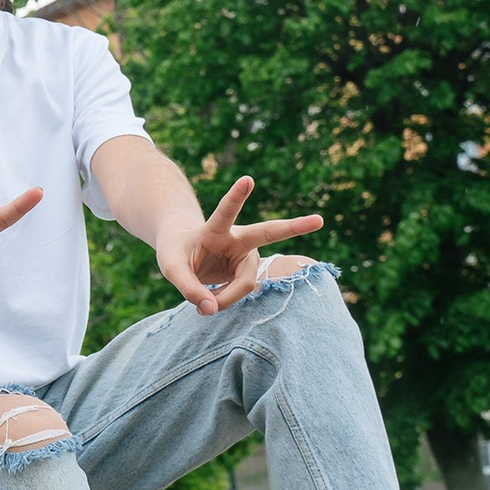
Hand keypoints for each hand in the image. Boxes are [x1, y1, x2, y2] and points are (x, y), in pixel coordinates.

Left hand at [158, 176, 324, 315]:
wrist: (186, 253)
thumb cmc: (177, 253)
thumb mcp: (170, 268)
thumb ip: (187, 288)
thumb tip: (212, 310)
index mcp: (216, 228)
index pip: (226, 211)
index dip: (236, 197)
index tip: (247, 179)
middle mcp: (239, 238)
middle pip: (269, 233)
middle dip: (295, 226)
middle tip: (319, 220)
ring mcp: (248, 255)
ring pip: (244, 284)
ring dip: (224, 298)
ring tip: (205, 303)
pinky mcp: (250, 271)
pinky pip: (240, 293)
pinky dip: (224, 300)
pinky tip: (213, 298)